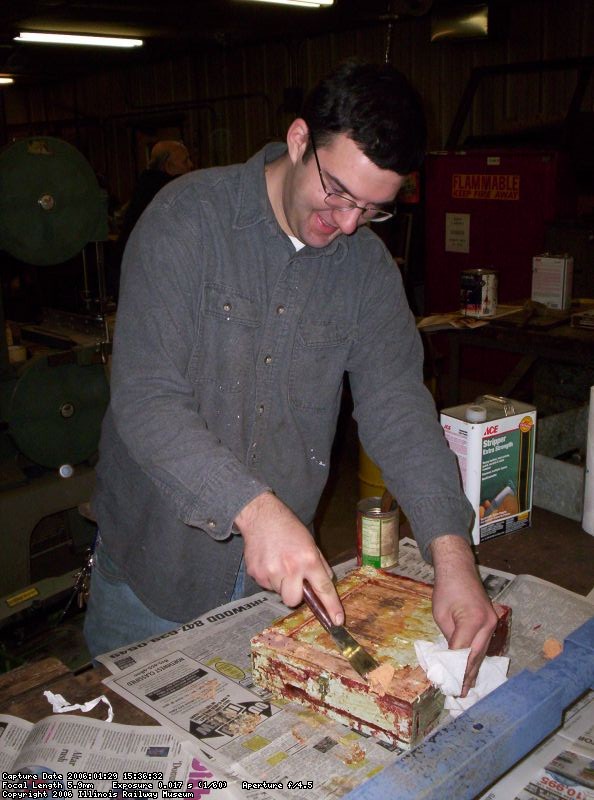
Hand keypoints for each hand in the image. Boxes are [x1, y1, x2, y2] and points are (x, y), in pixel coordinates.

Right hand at [235, 491, 344, 624]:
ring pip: (278, 593)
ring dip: (281, 583)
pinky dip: (269, 578)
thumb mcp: (310, 542)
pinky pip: (265, 586)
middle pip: (294, 601)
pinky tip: (268, 561)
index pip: (323, 588)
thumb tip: (325, 583)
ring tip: (278, 563)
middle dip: (294, 596)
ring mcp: (271, 572)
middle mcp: (290, 569)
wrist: (261, 516)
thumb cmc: (288, 528)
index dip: (331, 606)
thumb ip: (319, 564)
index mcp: (308, 560)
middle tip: (293, 580)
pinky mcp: (256, 573)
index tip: (337, 620)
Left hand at [430, 535, 497, 696]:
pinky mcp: (492, 622)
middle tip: (459, 694)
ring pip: (482, 652)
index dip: (454, 669)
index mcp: (473, 620)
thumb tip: (451, 657)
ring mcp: (493, 623)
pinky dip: (477, 657)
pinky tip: (472, 670)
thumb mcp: (441, 614)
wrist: (459, 569)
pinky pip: (484, 644)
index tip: (448, 685)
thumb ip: (449, 636)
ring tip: (466, 688)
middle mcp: (487, 623)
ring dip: (473, 670)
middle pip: (476, 655)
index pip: (462, 651)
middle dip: (467, 676)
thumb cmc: (446, 589)